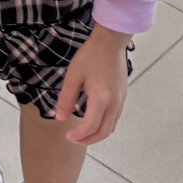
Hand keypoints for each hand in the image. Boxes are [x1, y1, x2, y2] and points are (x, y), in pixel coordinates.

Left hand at [53, 27, 130, 143]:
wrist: (111, 42)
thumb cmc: (90, 56)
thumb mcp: (73, 76)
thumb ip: (66, 99)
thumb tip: (60, 118)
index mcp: (101, 98)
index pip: (90, 126)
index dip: (79, 135)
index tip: (67, 136)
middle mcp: (114, 103)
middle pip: (104, 131)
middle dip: (89, 139)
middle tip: (74, 139)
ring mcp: (121, 100)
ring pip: (111, 126)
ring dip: (97, 134)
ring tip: (82, 133)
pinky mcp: (122, 95)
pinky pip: (115, 118)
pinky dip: (104, 125)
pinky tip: (93, 120)